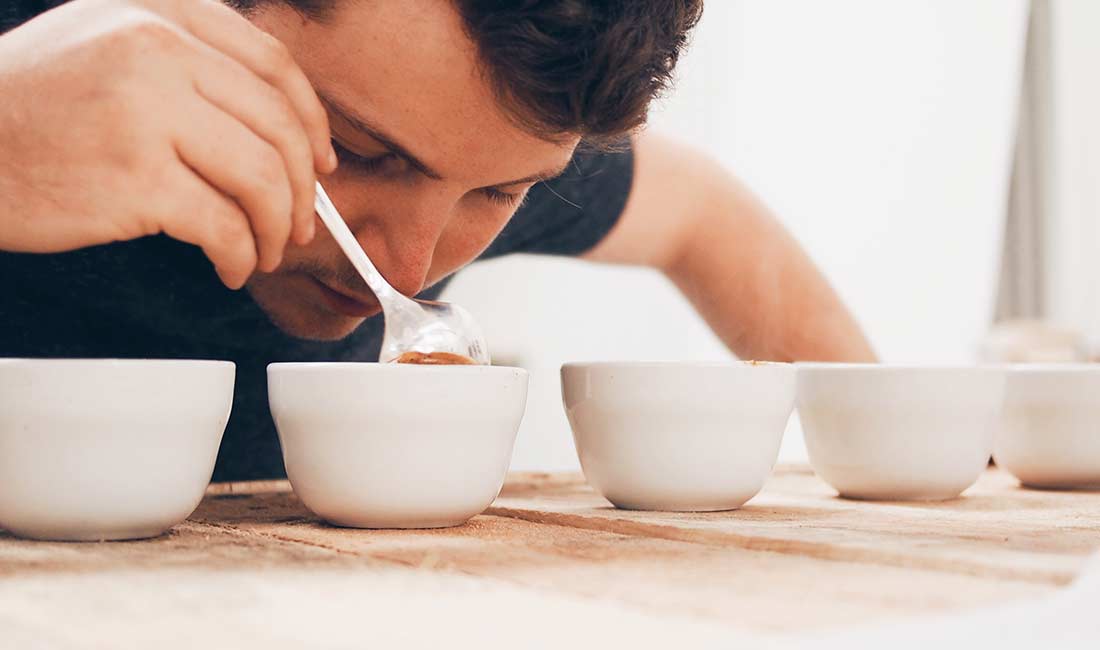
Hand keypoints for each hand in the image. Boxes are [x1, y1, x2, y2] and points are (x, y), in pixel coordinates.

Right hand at [0, 0, 336, 287]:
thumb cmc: (33, 107)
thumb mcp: (105, 44)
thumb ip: (185, 60)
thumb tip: (280, 127)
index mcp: (158, 8)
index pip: (273, 64)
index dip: (311, 123)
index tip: (322, 164)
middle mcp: (157, 47)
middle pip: (279, 126)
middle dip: (303, 189)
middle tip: (297, 225)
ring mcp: (146, 110)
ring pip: (263, 177)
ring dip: (276, 228)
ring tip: (263, 252)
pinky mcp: (136, 177)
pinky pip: (225, 226)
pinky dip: (241, 256)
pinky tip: (231, 267)